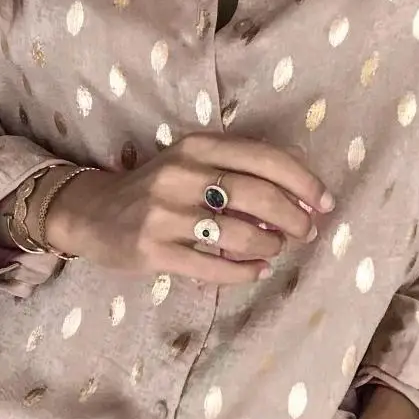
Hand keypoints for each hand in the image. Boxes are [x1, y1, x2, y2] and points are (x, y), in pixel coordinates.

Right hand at [46, 132, 334, 284]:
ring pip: (239, 235)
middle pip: (258, 196)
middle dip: (294, 218)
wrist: (93, 212)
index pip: (264, 158)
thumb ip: (238, 169)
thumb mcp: (191, 162)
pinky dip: (245, 272)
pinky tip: (257, 271)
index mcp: (197, 146)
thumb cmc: (157, 186)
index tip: (325, 202)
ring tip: (275, 248)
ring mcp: (165, 214)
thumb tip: (302, 195)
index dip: (303, 182)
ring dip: (270, 245)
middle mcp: (181, 175)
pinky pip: (213, 268)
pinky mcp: (153, 251)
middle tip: (306, 231)